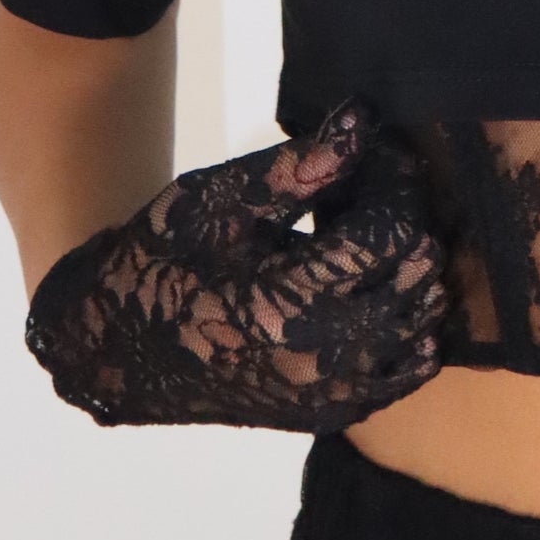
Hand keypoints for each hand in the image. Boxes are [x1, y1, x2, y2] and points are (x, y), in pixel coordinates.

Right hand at [24, 96, 446, 431]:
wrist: (114, 349)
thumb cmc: (159, 261)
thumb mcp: (216, 200)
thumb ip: (296, 167)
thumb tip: (361, 123)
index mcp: (284, 303)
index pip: (389, 235)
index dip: (395, 181)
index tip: (380, 152)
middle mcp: (316, 361)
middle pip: (417, 278)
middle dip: (409, 220)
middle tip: (378, 187)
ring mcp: (327, 397)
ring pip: (424, 325)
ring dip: (413, 272)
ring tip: (373, 236)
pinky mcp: (330, 416)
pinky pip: (407, 371)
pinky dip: (409, 324)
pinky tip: (376, 288)